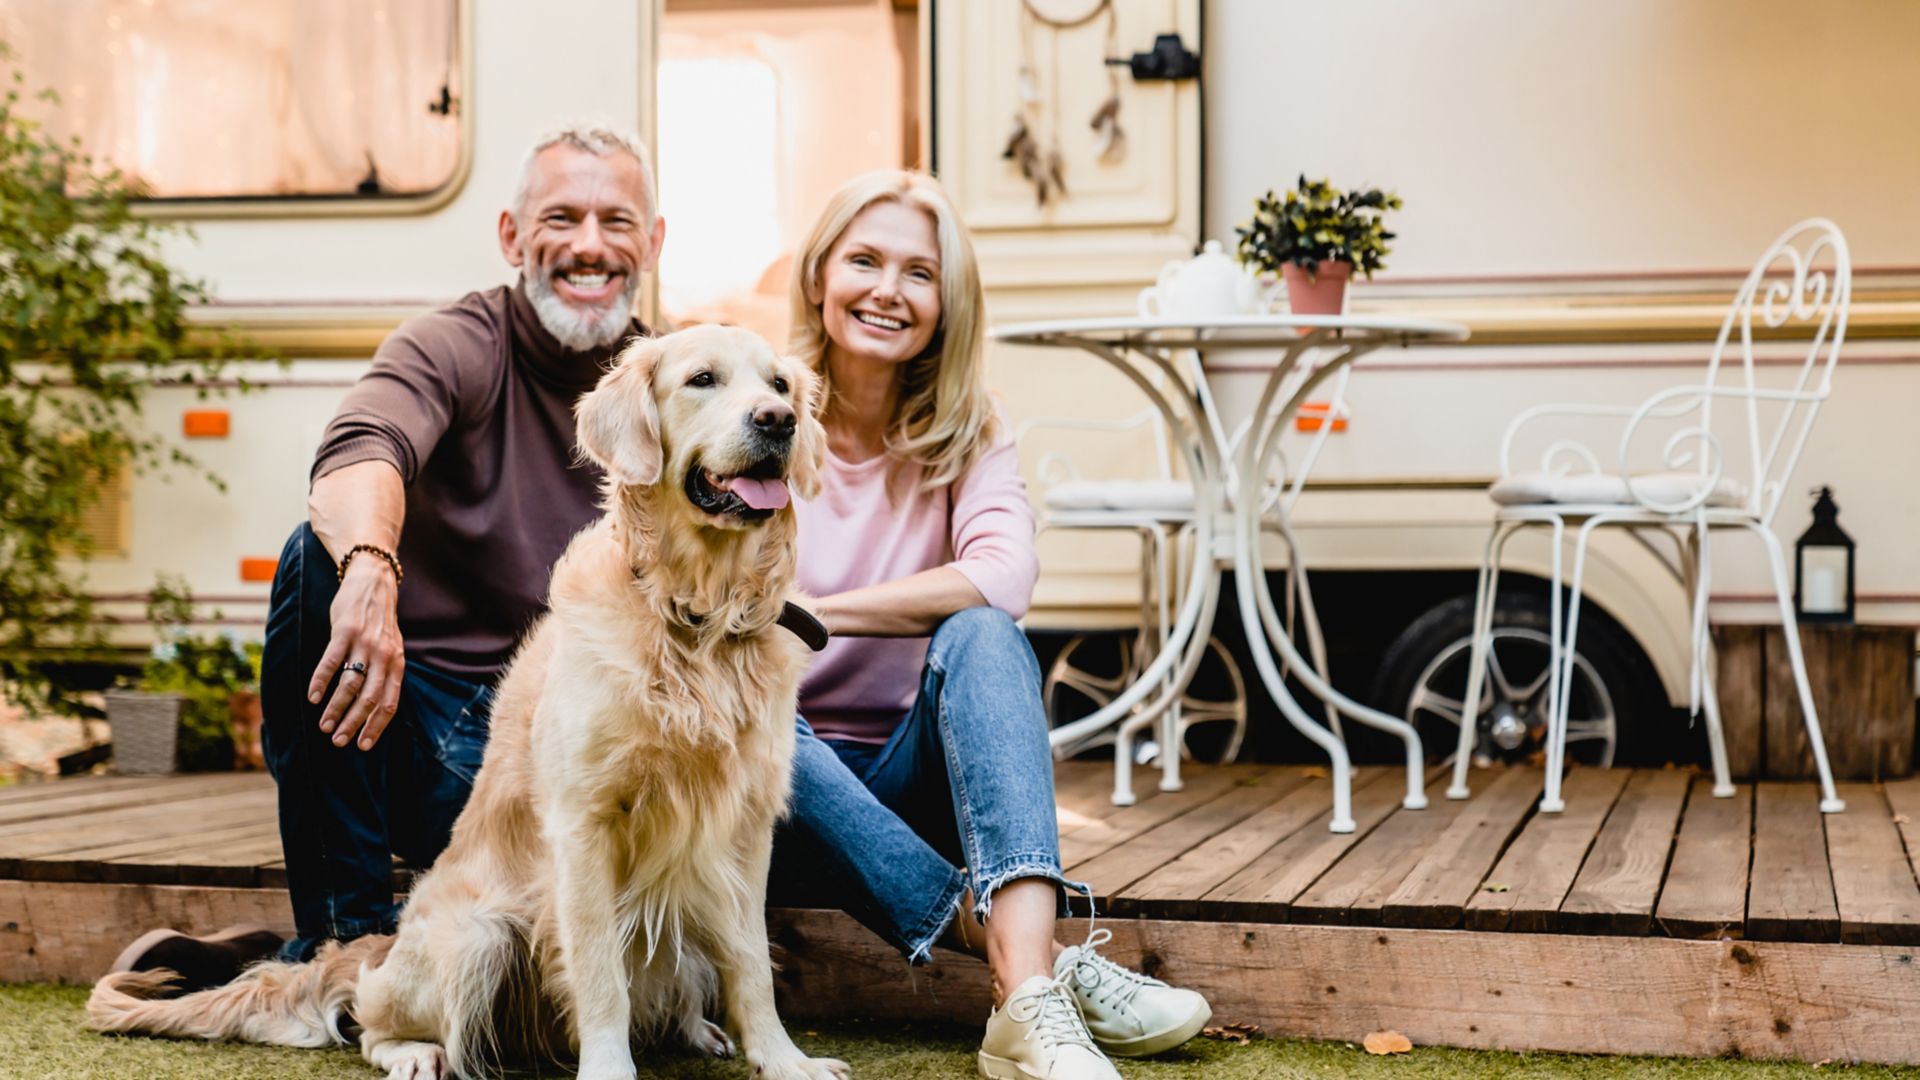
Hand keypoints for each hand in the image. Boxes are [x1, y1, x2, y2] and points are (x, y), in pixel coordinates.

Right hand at [308, 555, 404, 749]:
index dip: (377, 726)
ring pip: (350, 684)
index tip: (363, 745)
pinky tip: (313, 697)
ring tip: (324, 724)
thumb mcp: (391, 648)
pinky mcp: (344, 631)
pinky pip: (331, 661)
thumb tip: (374, 708)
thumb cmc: (379, 622)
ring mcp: (364, 643)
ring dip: (335, 707)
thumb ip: (385, 674)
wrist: (374, 581)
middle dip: (353, 723)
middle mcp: (383, 656)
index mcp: (396, 663)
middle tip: (338, 741)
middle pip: (369, 698)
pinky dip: (321, 681)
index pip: (389, 702)